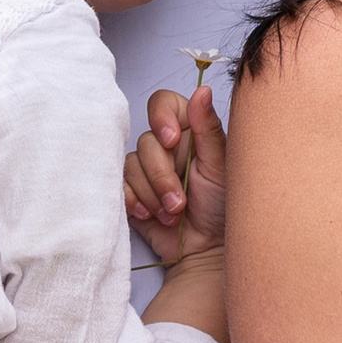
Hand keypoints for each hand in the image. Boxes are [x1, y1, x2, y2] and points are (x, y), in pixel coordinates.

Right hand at [126, 83, 228, 265]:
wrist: (208, 251)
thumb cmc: (222, 208)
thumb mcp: (220, 167)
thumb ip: (208, 129)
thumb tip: (202, 90)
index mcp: (189, 132)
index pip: (164, 104)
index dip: (162, 117)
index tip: (171, 139)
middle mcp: (166, 147)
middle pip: (146, 141)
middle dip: (161, 175)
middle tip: (180, 202)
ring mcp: (147, 170)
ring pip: (131, 165)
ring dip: (152, 194)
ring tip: (172, 214)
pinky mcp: (133, 191)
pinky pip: (119, 186)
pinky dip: (134, 201)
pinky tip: (151, 215)